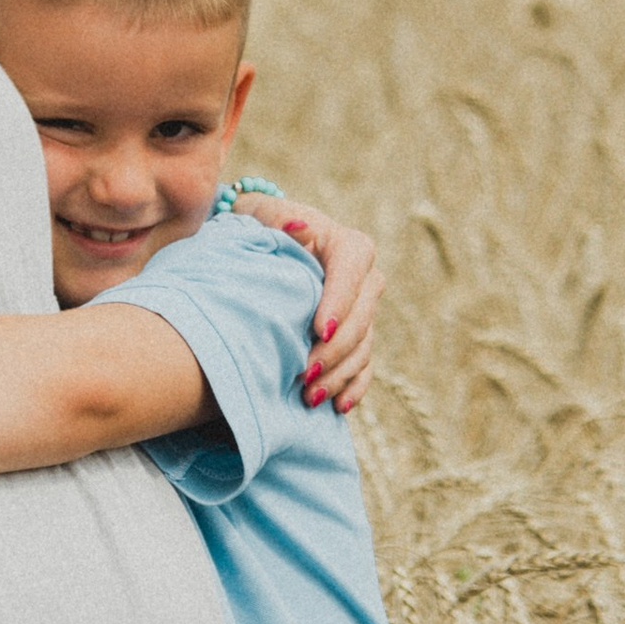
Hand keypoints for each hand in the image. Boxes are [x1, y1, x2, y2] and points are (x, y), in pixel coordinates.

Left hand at [228, 194, 380, 411]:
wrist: (265, 251)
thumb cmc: (260, 229)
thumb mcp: (262, 217)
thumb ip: (278, 219)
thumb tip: (299, 227)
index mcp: (346, 245)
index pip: (352, 270)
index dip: (339, 301)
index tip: (319, 330)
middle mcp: (364, 279)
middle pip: (361, 317)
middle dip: (335, 349)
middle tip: (305, 373)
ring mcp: (363, 312)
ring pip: (362, 347)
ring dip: (339, 375)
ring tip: (309, 397)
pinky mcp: (357, 338)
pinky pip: (364, 367)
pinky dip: (352, 387)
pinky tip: (336, 406)